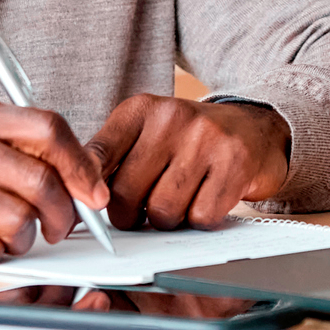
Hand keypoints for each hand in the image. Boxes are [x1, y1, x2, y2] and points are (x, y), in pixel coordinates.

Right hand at [0, 100, 110, 269]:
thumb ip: (15, 147)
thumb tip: (81, 176)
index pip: (48, 127)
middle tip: (59, 227)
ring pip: (18, 219)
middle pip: (40, 179)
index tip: (93, 192)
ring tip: (9, 236)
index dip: (80, 163)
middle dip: (62, 212)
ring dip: (24, 238)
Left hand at [84, 95, 290, 231]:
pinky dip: (200, 220)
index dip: (87, 190)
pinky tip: (206, 198)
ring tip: (180, 199)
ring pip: (162, 211)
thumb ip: (110, 159)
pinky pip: (199, 217)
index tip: (89, 207)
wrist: (254, 128)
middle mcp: (171, 117)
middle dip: (131, 215)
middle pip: (126, 194)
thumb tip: (75, 199)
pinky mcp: (234, 163)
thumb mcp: (146, 134)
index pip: (96, 156)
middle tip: (144, 208)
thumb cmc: (189, 140)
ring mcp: (205, 138)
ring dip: (168, 219)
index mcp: (140, 110)